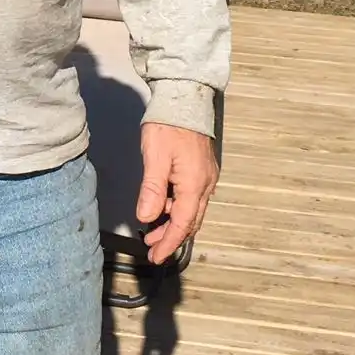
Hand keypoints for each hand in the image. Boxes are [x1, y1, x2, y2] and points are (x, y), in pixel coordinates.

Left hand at [135, 122, 217, 263]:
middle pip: (190, 221)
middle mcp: (206, 185)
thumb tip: (147, 217)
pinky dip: (178, 208)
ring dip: (174, 223)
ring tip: (152, 229)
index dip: (168, 243)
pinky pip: (192, 198)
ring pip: (192, 210)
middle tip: (151, 247)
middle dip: (171, 237)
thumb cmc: (168, 125)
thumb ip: (152, 189)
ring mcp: (206, 177)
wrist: (185, 97)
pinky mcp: (202, 169)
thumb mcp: (155, 156)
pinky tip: (163, 206)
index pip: (182, 224)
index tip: (155, 257)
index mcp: (195, 185)